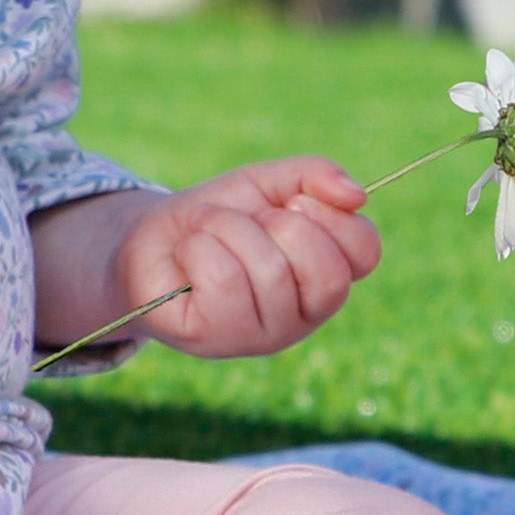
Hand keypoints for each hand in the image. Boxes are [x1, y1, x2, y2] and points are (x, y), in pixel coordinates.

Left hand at [113, 157, 376, 357]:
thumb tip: (357, 194)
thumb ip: (313, 176)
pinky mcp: (215, 338)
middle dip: (281, 225)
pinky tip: (188, 254)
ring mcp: (260, 335)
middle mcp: (301, 315)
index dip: (331, 214)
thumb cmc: (215, 216)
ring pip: (270, 271)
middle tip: (249, 219)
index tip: (292, 199)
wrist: (148, 238)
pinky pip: (224, 280)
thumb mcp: (265, 183)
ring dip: (228, 227)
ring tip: (207, 229)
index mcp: (323, 277)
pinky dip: (200, 246)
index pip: (366, 251)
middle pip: (327, 272)